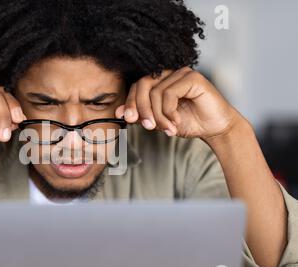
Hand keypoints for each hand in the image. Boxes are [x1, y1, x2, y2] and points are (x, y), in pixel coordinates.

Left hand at [116, 67, 241, 139]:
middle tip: (146, 126)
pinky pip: (169, 93)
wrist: (213, 129)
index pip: (137, 86)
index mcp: (160, 81)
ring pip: (155, 92)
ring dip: (158, 115)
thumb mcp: (158, 121)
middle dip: (141, 108)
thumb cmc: (188, 122)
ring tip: (167, 128)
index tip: (126, 119)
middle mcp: (169, 73)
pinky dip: (169, 111)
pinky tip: (176, 121)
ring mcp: (182, 73)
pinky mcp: (193, 77)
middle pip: (142, 85)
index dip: (129, 102)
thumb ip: (141, 115)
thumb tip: (118, 113)